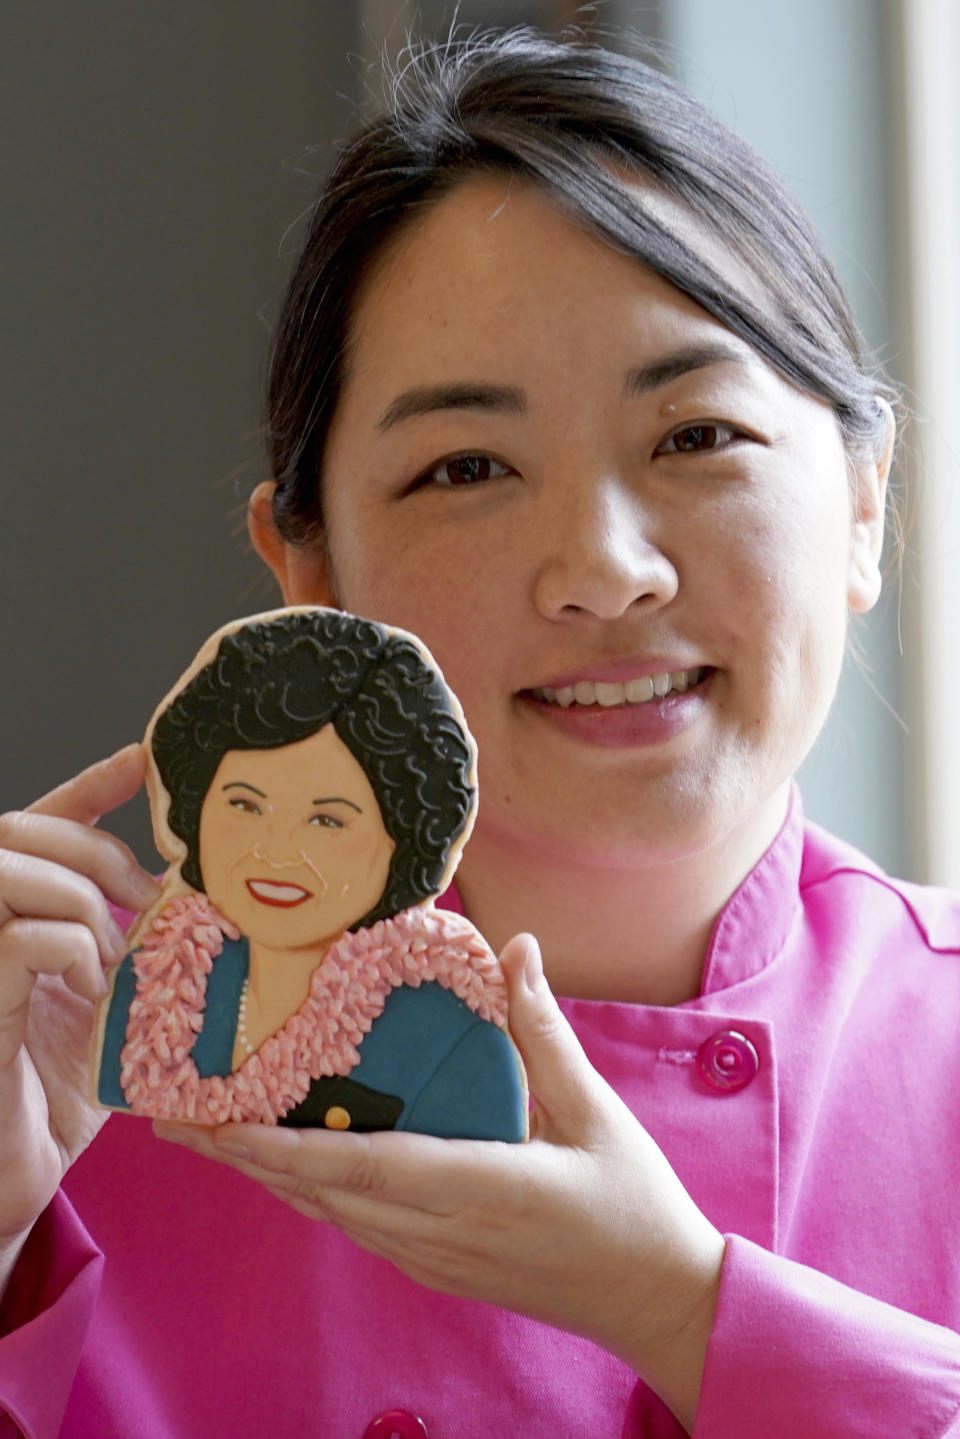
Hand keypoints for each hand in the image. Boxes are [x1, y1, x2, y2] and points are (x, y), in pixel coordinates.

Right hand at [0, 746, 161, 1270]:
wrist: (9, 1183)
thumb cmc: (53, 1099)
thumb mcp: (106, 1008)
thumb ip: (128, 952)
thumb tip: (187, 908)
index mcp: (13, 921)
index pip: (39, 827)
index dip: (88, 786)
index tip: (143, 758)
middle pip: (14, 829)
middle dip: (90, 846)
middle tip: (142, 893)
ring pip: (8, 869)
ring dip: (77, 899)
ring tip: (108, 957)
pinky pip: (17, 939)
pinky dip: (69, 952)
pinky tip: (88, 991)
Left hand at [155, 933, 724, 1430]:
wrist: (655, 1300)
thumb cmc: (633, 1202)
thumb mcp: (596, 1110)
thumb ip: (543, 1030)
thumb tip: (516, 947)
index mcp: (485, 1189)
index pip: (367, 1168)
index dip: (288, 1147)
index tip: (221, 1123)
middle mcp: (443, 1233)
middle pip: (325, 1195)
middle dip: (245, 1157)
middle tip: (176, 1116)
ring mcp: (435, 1260)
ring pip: (332, 1216)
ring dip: (268, 1175)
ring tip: (211, 1134)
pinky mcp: (436, 1268)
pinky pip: (356, 1227)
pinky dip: (310, 1191)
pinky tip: (285, 1163)